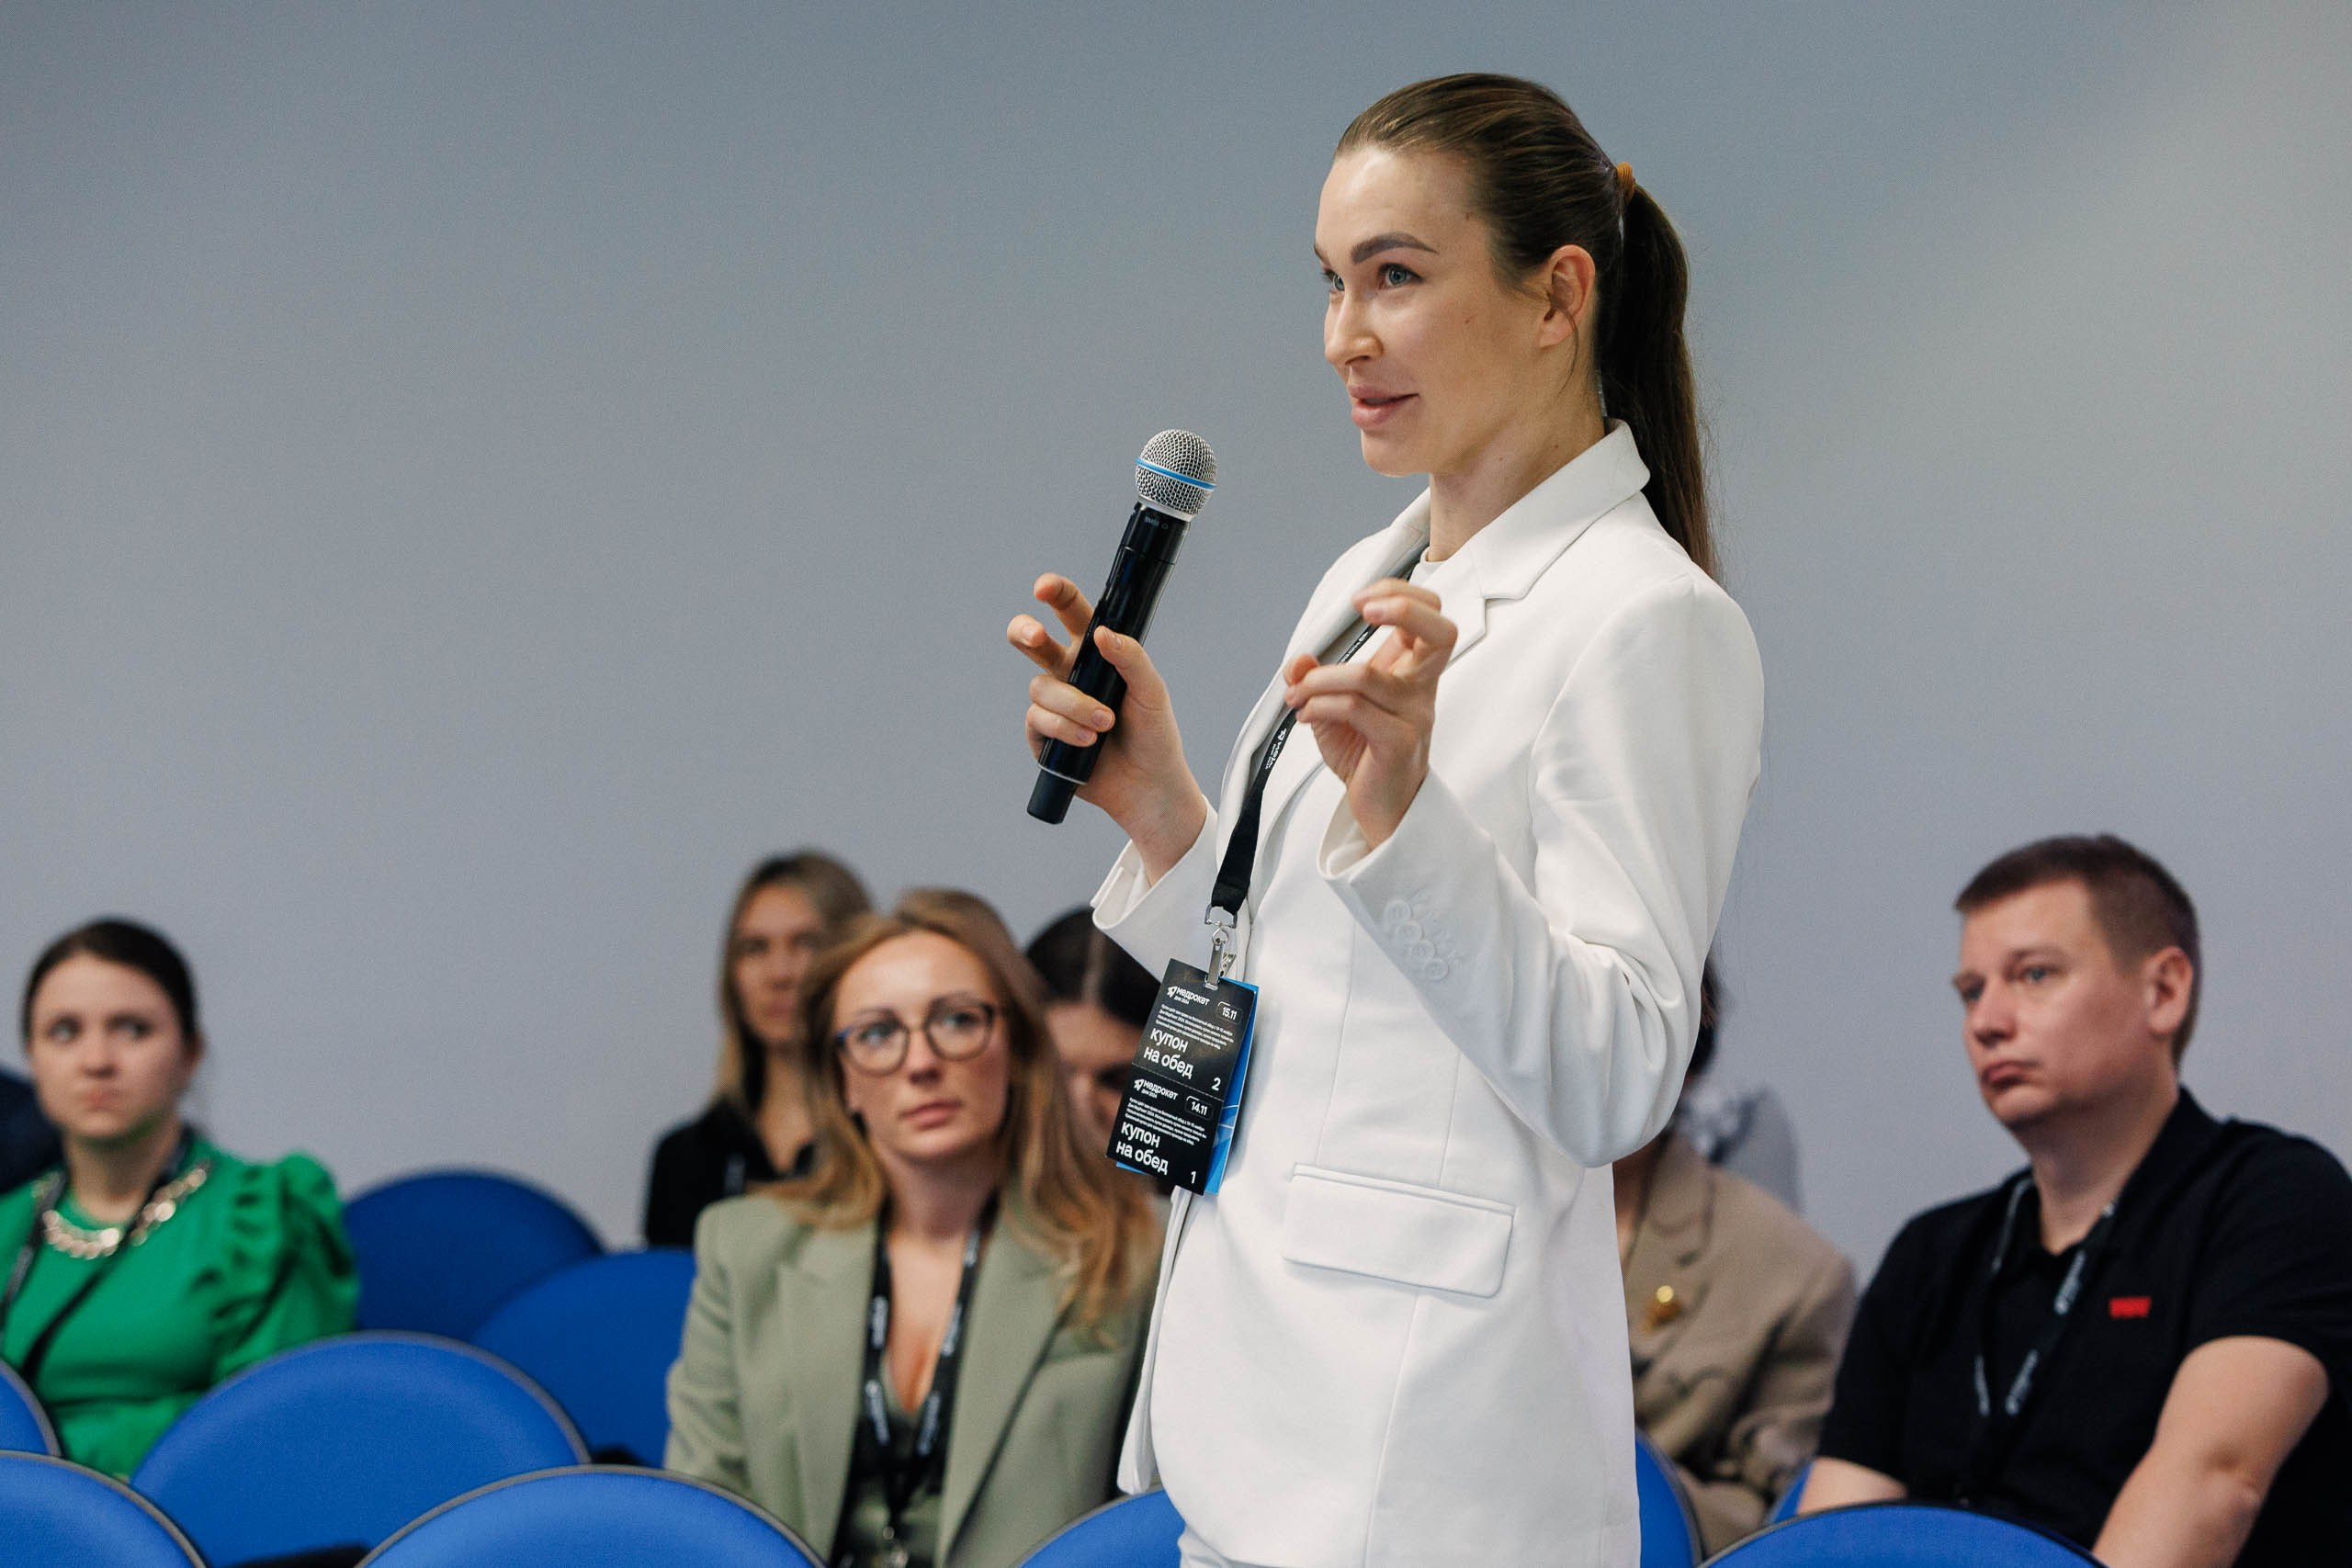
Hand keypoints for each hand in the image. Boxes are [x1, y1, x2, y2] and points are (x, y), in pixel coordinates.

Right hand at [1009, 574, 1204, 877]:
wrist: (1148, 786)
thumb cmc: (1154, 734)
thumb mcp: (1152, 691)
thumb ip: (1131, 658)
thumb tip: (1102, 633)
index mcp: (1094, 655)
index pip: (1072, 614)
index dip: (1056, 595)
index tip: (1044, 587)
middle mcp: (1068, 674)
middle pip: (1031, 642)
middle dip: (1025, 632)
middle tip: (1035, 636)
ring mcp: (1053, 705)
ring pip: (1041, 688)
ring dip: (1073, 705)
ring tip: (1105, 724)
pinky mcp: (1042, 736)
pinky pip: (1038, 721)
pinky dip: (1065, 729)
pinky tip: (1089, 742)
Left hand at [1281, 578, 1456, 850]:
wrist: (1382, 808)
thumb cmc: (1365, 754)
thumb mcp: (1331, 709)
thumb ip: (1314, 680)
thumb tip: (1298, 661)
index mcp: (1412, 670)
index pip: (1430, 615)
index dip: (1400, 594)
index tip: (1359, 601)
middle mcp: (1421, 688)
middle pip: (1441, 632)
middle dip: (1403, 607)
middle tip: (1362, 609)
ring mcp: (1415, 715)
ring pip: (1366, 676)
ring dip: (1318, 681)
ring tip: (1297, 695)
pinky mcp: (1398, 743)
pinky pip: (1354, 709)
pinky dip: (1318, 706)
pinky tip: (1305, 715)